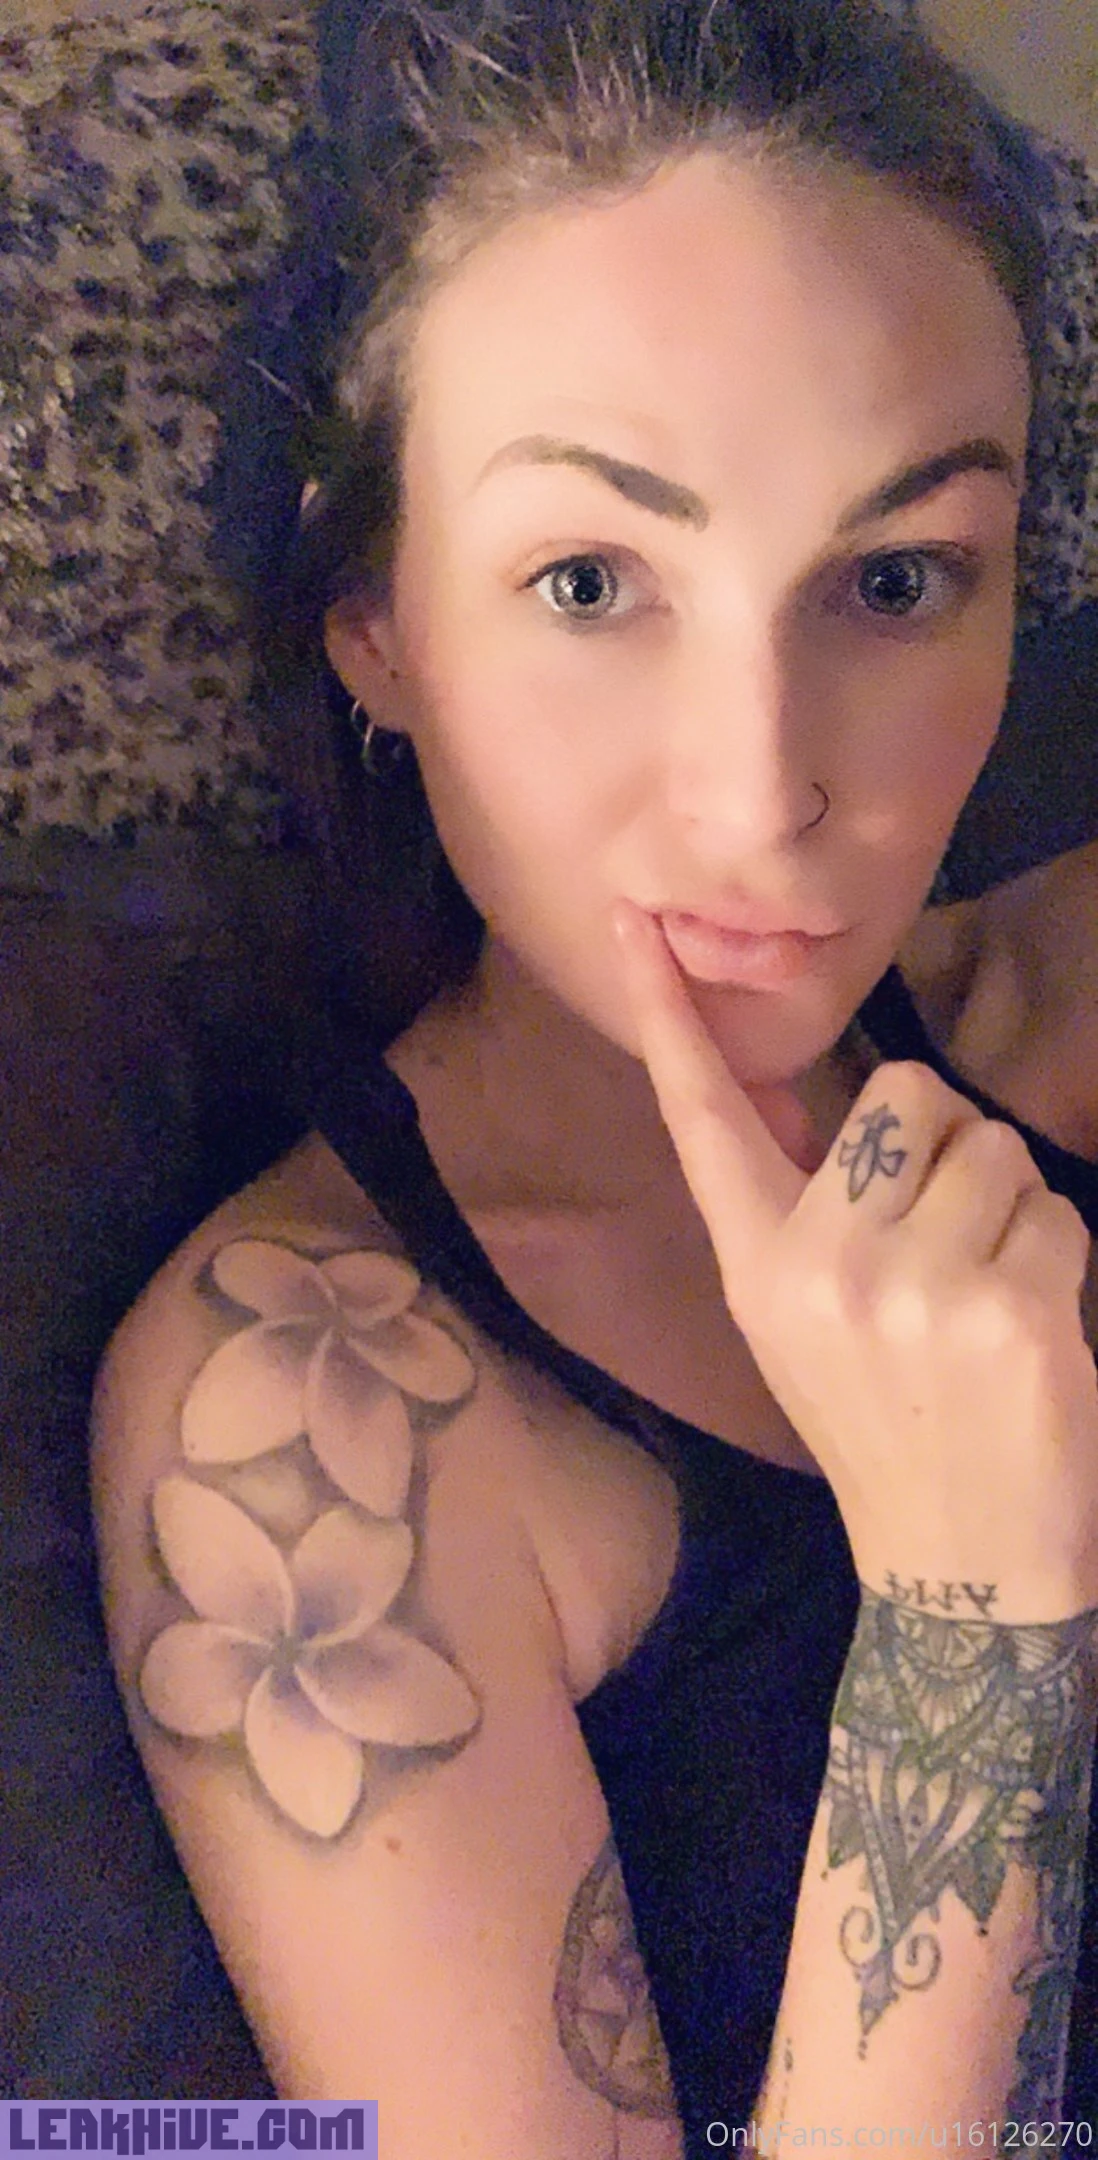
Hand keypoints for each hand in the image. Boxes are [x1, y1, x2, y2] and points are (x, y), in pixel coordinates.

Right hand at [614, 901, 1097, 1619]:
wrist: (959, 1564)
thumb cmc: (888, 1422)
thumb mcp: (801, 1323)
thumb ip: (801, 1210)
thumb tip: (806, 1091)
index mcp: (758, 1264)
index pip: (705, 1120)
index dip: (669, 1018)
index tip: (640, 925)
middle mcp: (821, 1266)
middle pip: (907, 1091)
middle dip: (946, 1142)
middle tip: (945, 1238)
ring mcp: (913, 1288)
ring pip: (994, 1147)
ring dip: (1010, 1209)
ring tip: (986, 1298)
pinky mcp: (1008, 1310)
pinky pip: (1057, 1212)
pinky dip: (1059, 1259)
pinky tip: (1029, 1334)